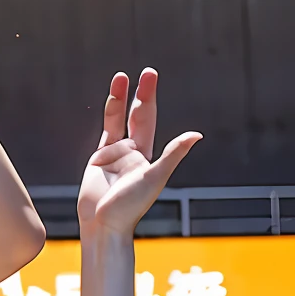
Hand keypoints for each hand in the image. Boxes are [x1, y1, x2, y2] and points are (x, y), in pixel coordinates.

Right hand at [78, 68, 200, 241]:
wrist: (103, 224)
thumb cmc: (130, 206)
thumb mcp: (154, 177)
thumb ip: (172, 154)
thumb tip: (196, 134)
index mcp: (147, 155)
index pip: (148, 119)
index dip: (148, 97)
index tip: (149, 77)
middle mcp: (133, 151)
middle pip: (137, 115)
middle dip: (141, 93)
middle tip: (147, 72)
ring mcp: (115, 154)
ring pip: (118, 120)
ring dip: (119, 100)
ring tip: (120, 77)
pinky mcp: (98, 159)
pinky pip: (106, 133)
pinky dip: (109, 116)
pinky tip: (112, 102)